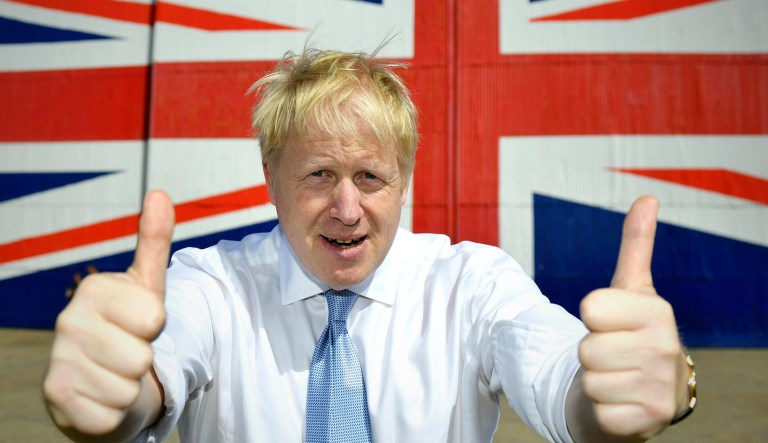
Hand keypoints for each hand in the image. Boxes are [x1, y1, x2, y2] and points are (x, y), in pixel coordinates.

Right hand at [43, 190, 174, 436]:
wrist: (99, 382)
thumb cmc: (129, 329)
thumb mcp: (147, 286)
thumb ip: (154, 241)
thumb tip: (160, 192)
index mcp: (93, 289)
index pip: (155, 316)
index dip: (156, 326)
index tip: (140, 323)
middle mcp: (67, 322)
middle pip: (143, 355)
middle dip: (144, 360)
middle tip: (127, 352)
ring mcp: (57, 360)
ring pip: (129, 387)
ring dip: (129, 387)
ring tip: (114, 373)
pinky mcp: (55, 398)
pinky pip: (111, 414)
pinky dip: (114, 413)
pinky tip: (100, 396)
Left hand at [578, 196, 687, 438]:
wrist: (648, 392)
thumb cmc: (632, 333)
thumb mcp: (632, 289)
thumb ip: (635, 245)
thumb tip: (647, 197)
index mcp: (658, 312)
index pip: (589, 309)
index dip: (591, 316)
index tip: (610, 322)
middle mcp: (665, 350)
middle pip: (584, 348)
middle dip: (590, 352)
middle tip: (612, 354)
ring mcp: (661, 389)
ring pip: (588, 380)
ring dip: (594, 381)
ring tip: (617, 376)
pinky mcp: (649, 422)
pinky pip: (598, 412)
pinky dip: (602, 410)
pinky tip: (621, 402)